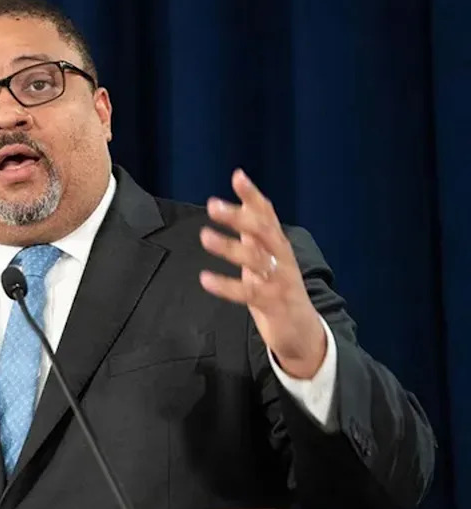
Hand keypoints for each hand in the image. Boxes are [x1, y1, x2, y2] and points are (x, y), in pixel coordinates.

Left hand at [199, 169, 325, 378]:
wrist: (303, 332)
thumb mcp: (268, 258)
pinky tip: (205, 278)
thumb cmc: (279, 289)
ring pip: (256, 259)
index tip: (238, 176)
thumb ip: (256, 234)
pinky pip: (248, 293)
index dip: (253, 195)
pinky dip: (226, 285)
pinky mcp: (272, 304)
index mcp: (278, 245)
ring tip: (204, 236)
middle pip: (263, 232)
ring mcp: (279, 281)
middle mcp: (281, 258)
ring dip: (229, 247)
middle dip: (239, 216)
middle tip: (213, 205)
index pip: (267, 215)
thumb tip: (243, 205)